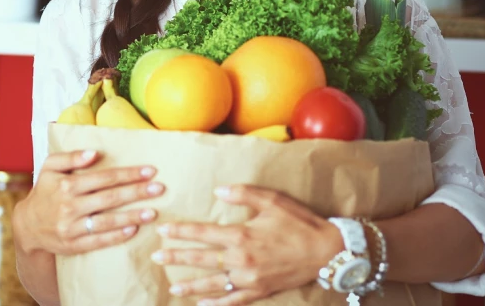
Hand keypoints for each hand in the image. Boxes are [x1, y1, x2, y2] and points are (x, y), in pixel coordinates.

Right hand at [14, 149, 163, 256]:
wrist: (27, 225)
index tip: (150, 170)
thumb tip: (95, 153)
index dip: (128, 174)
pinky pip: (98, 241)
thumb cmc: (44, 191)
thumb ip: (71, 157)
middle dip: (136, 192)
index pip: (104, 178)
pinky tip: (133, 230)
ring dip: (132, 216)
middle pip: (110, 198)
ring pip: (107, 221)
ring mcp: (71, 227)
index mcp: (67, 185)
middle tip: (159, 188)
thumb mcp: (50, 167)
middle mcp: (70, 206)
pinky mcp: (73, 245)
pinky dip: (116, 236)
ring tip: (153, 212)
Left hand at [151, 185, 342, 305]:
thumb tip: (218, 190)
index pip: (203, 234)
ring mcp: (250, 279)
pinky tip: (203, 305)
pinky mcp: (261, 291)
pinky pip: (234, 300)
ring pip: (214, 284)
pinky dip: (217, 304)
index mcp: (242, 235)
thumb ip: (242, 194)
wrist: (327, 251)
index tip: (163, 231)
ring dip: (191, 285)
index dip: (181, 232)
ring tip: (173, 286)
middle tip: (157, 257)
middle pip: (202, 260)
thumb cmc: (299, 222)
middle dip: (177, 258)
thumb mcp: (272, 200)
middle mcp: (241, 260)